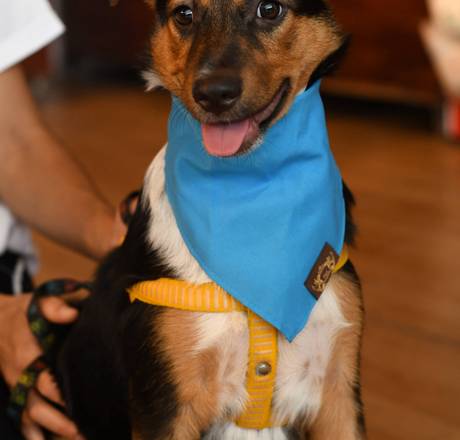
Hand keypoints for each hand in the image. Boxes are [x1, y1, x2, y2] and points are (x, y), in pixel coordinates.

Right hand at [0, 294, 82, 439]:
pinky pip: (21, 417)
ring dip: (52, 429)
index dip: (64, 394)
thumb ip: (54, 306)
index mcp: (29, 354)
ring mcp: (18, 386)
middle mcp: (22, 375)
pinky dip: (32, 434)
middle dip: (62, 420)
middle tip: (85, 431)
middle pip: (41, 404)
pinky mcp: (17, 391)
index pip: (47, 380)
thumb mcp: (38, 301)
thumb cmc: (23, 312)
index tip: (85, 402)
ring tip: (77, 438)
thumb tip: (73, 314)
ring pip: (32, 415)